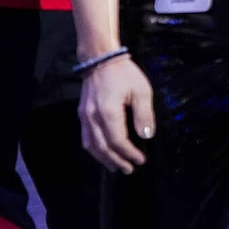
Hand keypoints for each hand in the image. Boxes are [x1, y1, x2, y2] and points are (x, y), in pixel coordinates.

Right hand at [78, 54, 153, 172]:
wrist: (101, 59)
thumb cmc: (124, 74)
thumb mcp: (142, 91)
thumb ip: (144, 115)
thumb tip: (146, 136)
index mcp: (108, 112)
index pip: (117, 141)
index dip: (129, 153)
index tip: (141, 160)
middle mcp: (92, 117)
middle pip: (102, 148)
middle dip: (116, 161)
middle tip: (129, 169)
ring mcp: (84, 116)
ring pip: (90, 145)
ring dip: (103, 158)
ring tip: (116, 166)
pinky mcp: (82, 114)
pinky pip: (86, 137)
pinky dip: (95, 149)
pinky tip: (104, 153)